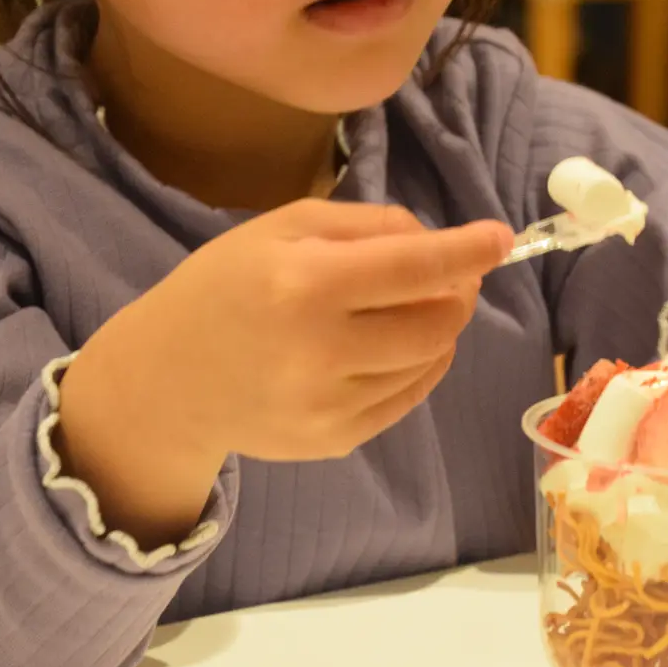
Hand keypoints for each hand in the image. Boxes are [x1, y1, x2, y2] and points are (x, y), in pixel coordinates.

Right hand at [68, 195, 509, 476]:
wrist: (167, 381)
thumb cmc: (224, 286)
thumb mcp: (282, 229)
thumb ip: (366, 226)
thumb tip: (440, 243)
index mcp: (306, 284)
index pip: (416, 266)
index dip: (468, 250)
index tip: (500, 238)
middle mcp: (322, 350)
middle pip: (437, 322)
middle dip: (457, 291)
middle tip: (447, 275)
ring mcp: (329, 405)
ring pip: (429, 362)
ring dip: (438, 329)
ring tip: (408, 309)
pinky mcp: (334, 440)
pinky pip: (407, 399)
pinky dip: (417, 367)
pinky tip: (392, 347)